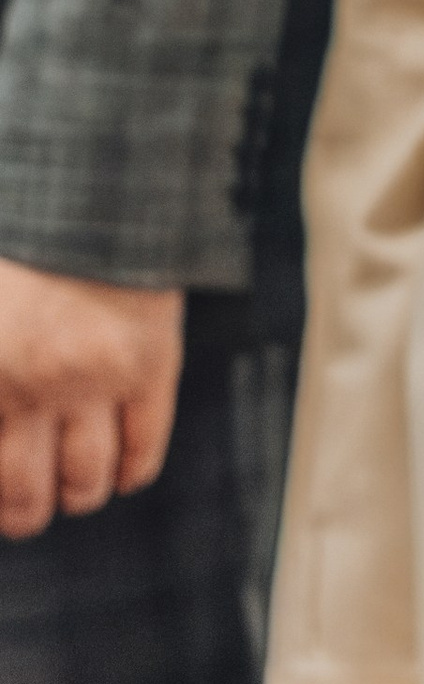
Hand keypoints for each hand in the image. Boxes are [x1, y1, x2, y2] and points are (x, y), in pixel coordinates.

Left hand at [0, 258, 180, 538]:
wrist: (96, 173)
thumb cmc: (23, 232)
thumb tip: (4, 416)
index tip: (2, 491)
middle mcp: (31, 388)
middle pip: (26, 495)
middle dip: (25, 510)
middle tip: (28, 506)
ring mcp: (93, 380)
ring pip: (86, 480)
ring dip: (79, 493)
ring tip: (76, 487)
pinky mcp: (149, 365)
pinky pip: (145, 446)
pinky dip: (134, 470)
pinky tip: (125, 470)